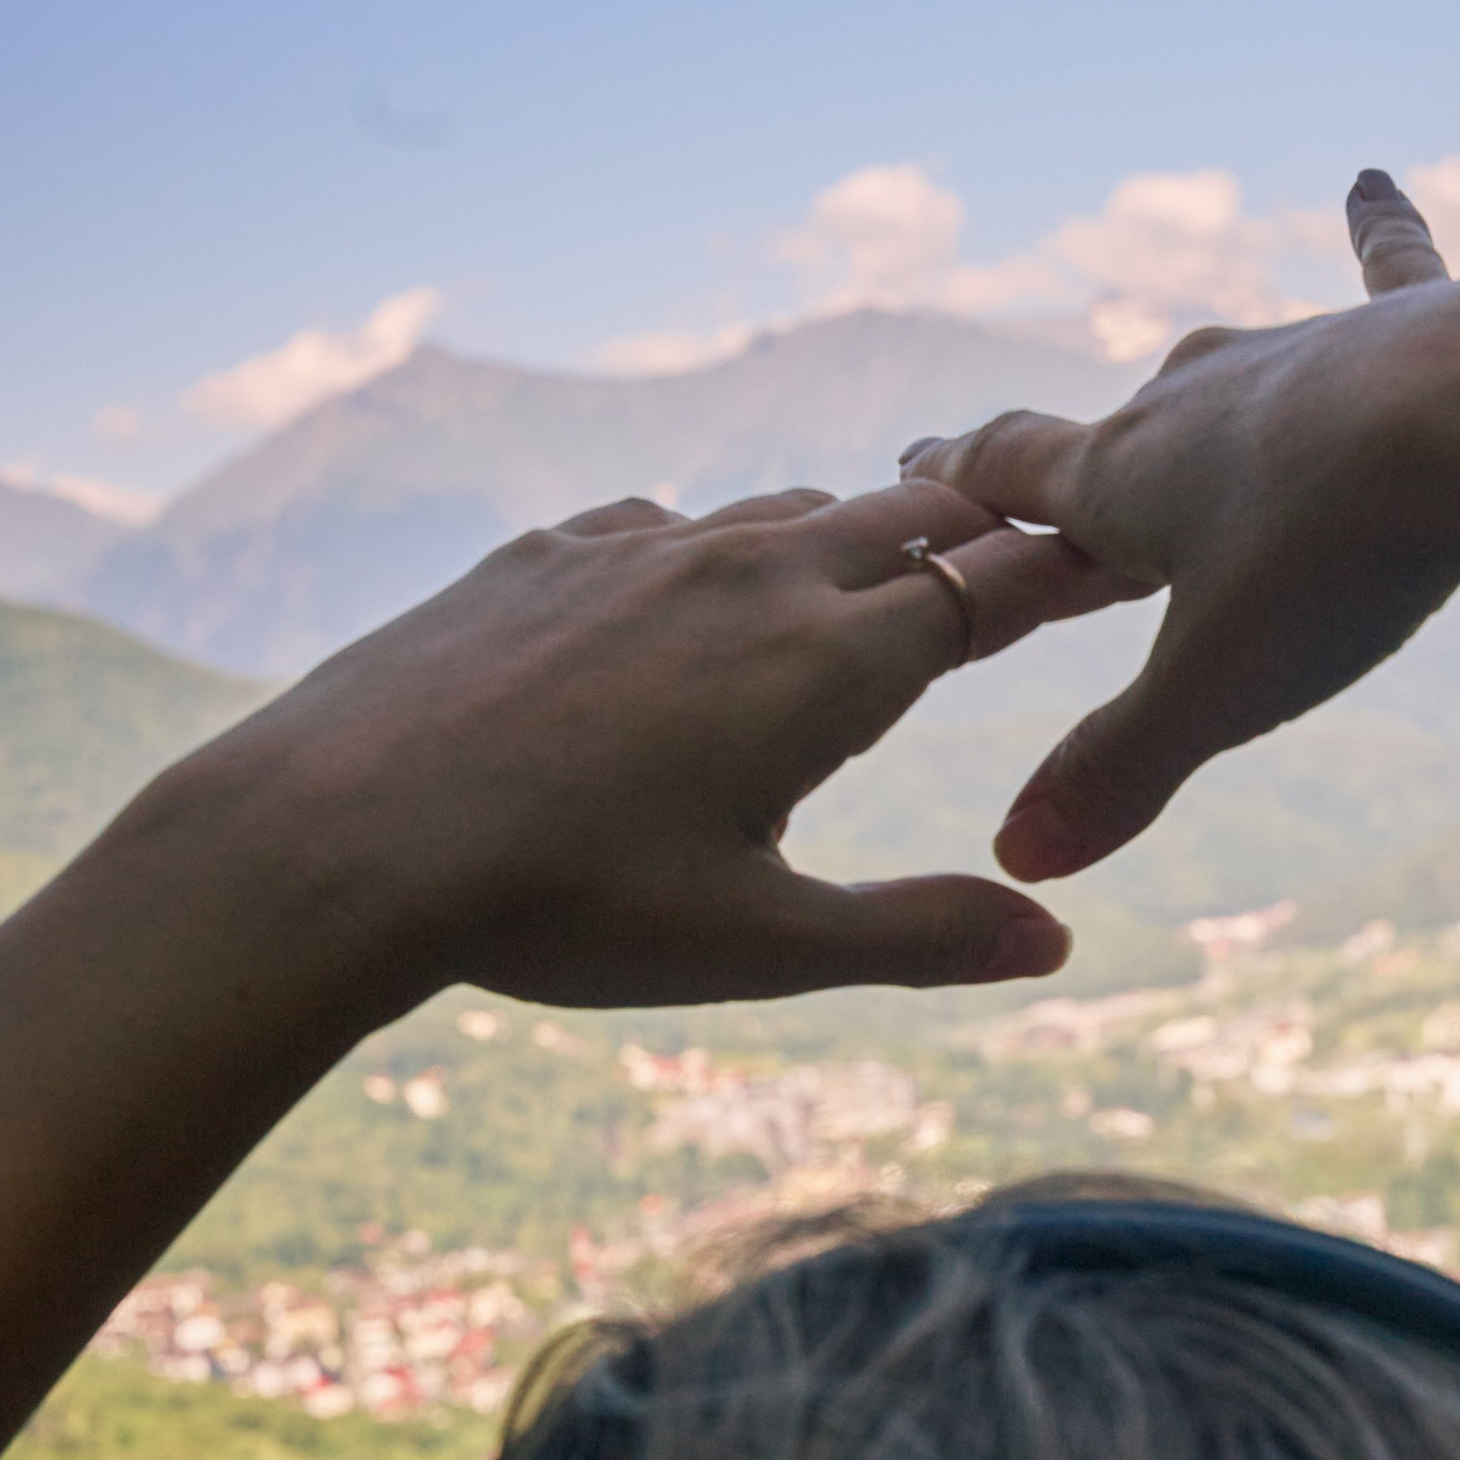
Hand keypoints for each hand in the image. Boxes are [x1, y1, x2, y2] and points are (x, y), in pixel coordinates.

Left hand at [197, 477, 1124, 1009]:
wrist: (342, 833)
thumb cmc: (563, 908)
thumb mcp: (761, 949)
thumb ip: (916, 935)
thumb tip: (1053, 944)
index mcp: (827, 663)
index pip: (985, 590)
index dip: (1059, 575)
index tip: (1117, 560)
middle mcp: (748, 575)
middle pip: (902, 517)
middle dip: (974, 528)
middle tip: (1028, 532)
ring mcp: (640, 549)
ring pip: (785, 510)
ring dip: (850, 531)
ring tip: (883, 553)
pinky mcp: (546, 553)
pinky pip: (666, 522)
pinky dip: (718, 545)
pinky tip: (697, 577)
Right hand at [899, 173, 1459, 877]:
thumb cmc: (1336, 557)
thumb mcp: (1215, 690)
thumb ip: (1116, 769)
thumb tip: (1014, 860)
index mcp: (1123, 478)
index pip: (1007, 475)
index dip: (955, 483)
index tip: (910, 469)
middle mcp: (1190, 396)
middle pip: (1115, 435)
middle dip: (1083, 467)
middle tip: (1046, 479)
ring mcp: (1300, 349)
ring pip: (1229, 374)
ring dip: (1210, 401)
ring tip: (1187, 404)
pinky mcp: (1411, 320)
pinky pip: (1382, 271)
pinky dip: (1374, 234)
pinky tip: (1371, 181)